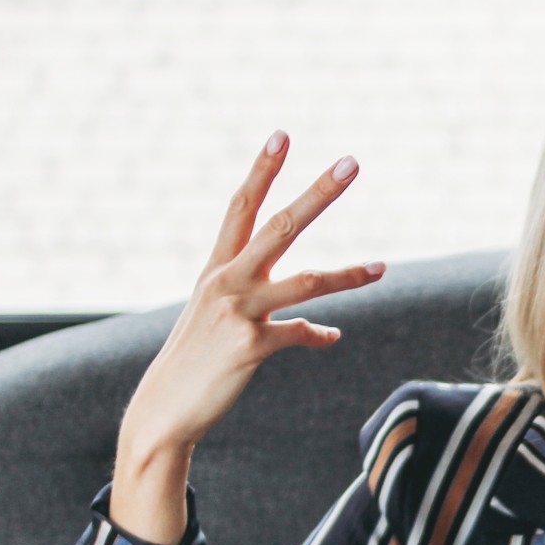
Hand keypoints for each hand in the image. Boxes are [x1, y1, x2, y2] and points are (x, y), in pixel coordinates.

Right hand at [110, 131, 384, 544]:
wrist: (163, 411)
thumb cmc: (195, 365)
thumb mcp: (222, 325)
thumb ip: (268, 312)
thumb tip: (322, 328)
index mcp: (216, 269)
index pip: (241, 207)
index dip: (262, 170)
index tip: (283, 134)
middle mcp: (225, 281)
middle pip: (280, 226)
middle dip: (319, 193)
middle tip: (351, 162)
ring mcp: (237, 312)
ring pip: (304, 282)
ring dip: (347, 275)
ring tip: (382, 267)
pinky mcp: (249, 346)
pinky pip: (299, 334)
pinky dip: (318, 335)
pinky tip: (332, 336)